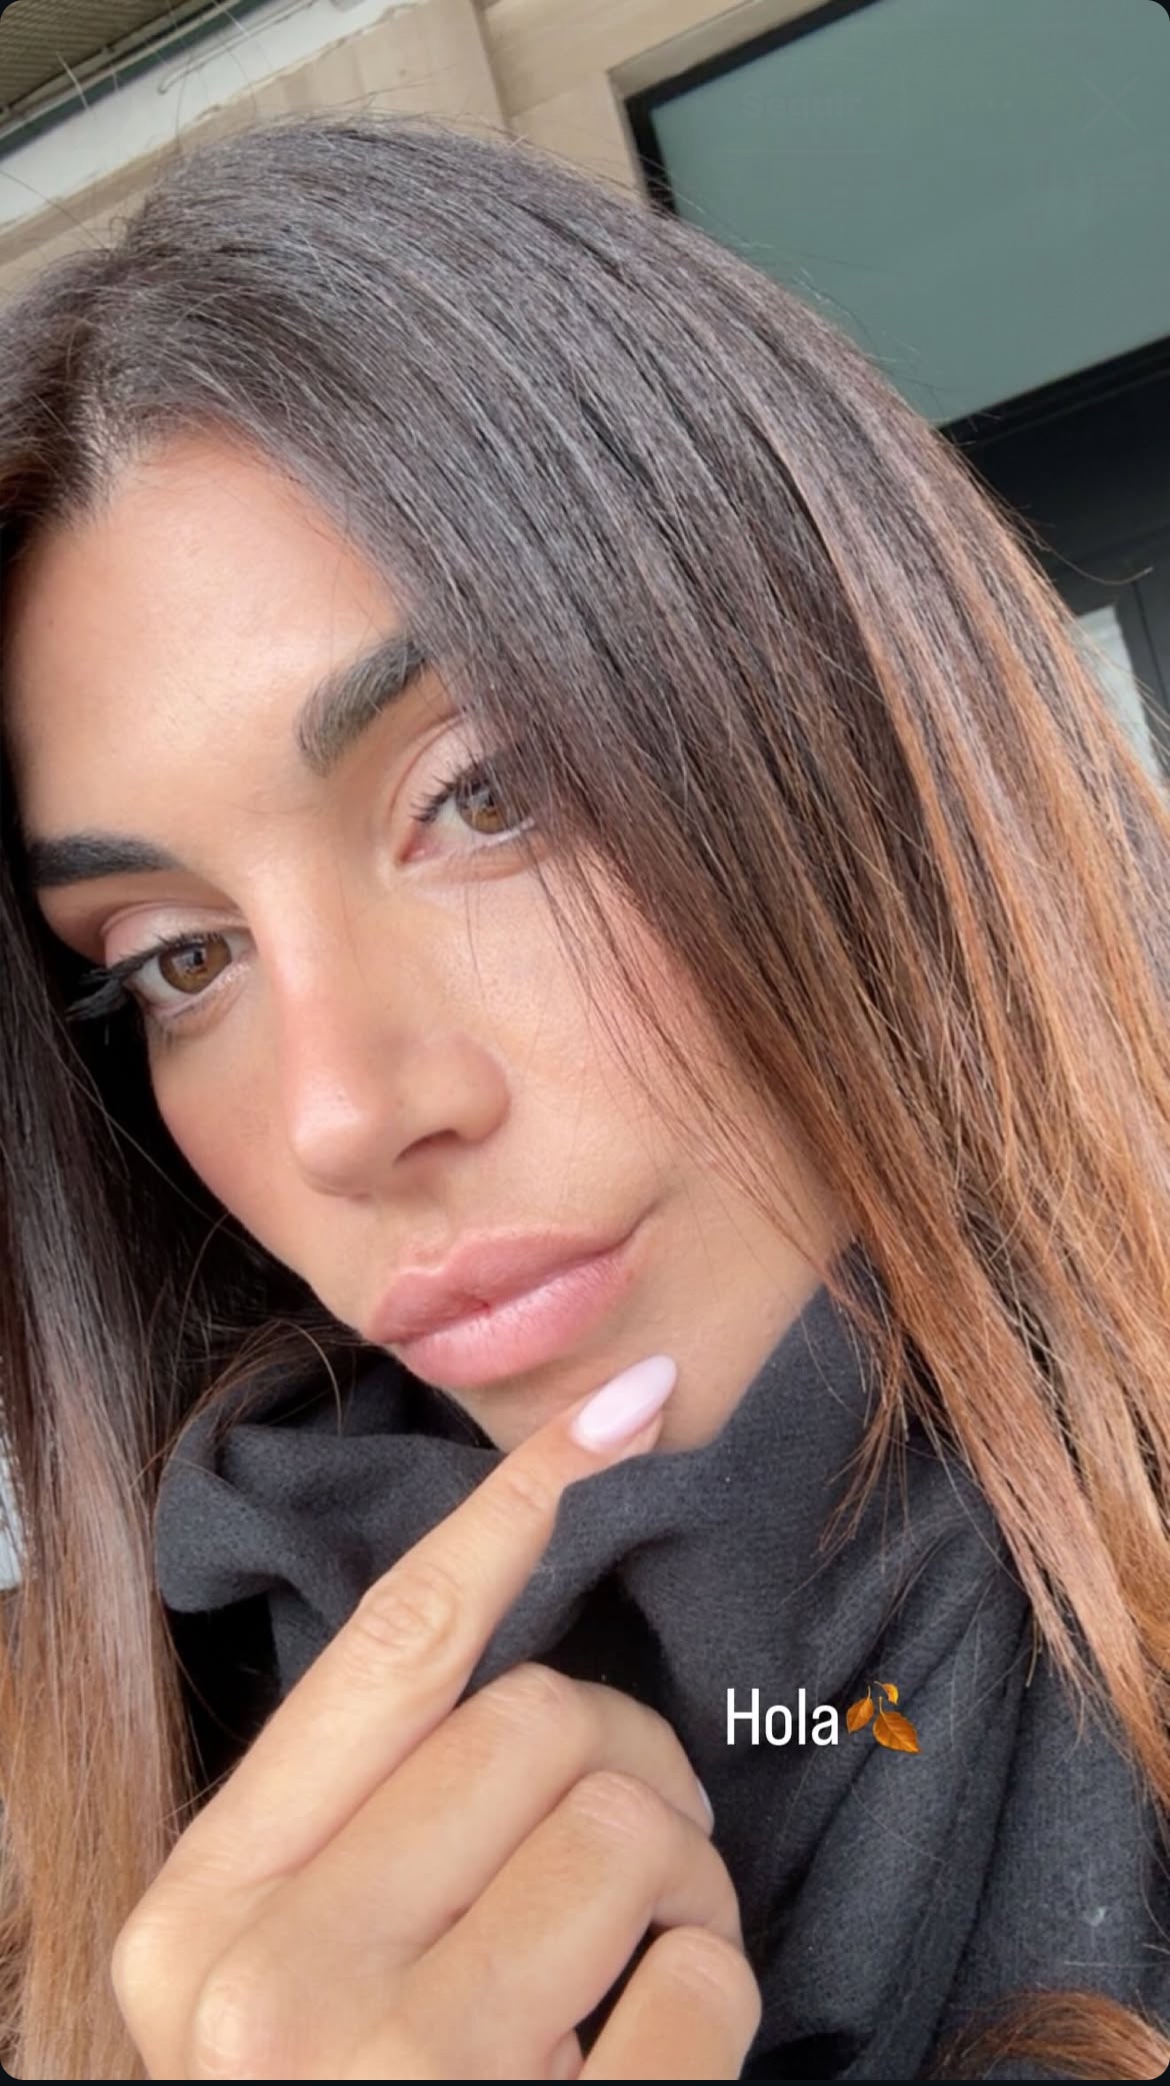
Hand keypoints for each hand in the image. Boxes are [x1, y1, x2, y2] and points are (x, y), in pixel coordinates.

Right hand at [113, 1358, 760, 2078]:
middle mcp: (277, 1990)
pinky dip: (712, 1996)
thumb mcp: (288, 1967)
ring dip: (679, 1883)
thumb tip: (520, 1621)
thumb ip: (370, 1814)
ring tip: (629, 1958)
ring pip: (633, 1828)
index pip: (393, 1652)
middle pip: (541, 1722)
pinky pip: (703, 1981)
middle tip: (620, 1846)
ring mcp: (404, 2080)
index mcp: (205, 1915)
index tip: (623, 1408)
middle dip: (624, 1758)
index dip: (519, 1510)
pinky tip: (644, 2053)